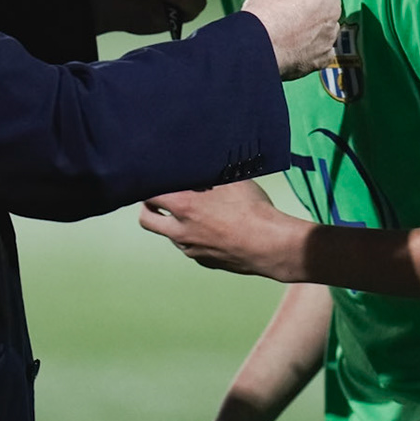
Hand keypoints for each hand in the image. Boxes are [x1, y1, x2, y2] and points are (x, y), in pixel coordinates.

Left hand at [141, 181, 305, 280]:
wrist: (272, 246)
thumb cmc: (254, 210)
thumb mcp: (231, 180)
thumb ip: (209, 171)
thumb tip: (200, 159)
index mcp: (184, 207)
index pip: (148, 195)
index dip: (150, 185)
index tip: (158, 179)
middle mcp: (181, 231)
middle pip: (147, 220)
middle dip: (149, 208)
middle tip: (159, 199)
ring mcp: (192, 250)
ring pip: (170, 235)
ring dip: (175, 223)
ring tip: (195, 212)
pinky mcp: (205, 261)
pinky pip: (192, 248)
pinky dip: (195, 238)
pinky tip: (214, 229)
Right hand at [239, 0, 340, 78]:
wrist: (259, 44)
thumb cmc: (265, 11)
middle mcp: (333, 8)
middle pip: (329, 1)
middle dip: (316, 4)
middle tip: (293, 9)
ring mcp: (330, 33)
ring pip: (327, 26)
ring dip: (315, 27)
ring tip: (291, 31)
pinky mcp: (324, 55)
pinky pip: (323, 49)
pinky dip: (312, 48)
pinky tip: (295, 47)